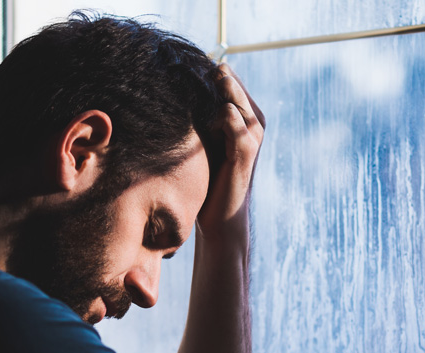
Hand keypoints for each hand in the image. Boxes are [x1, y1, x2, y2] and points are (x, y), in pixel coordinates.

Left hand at [197, 63, 264, 242]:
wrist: (220, 217)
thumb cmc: (208, 179)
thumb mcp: (203, 142)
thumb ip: (198, 118)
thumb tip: (171, 92)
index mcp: (244, 116)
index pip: (227, 79)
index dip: (204, 71)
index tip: (179, 62)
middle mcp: (253, 121)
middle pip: (231, 83)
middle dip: (208, 74)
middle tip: (181, 62)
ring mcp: (252, 135)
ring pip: (234, 98)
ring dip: (215, 88)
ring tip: (194, 80)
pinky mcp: (245, 150)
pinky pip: (234, 121)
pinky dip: (218, 112)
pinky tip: (200, 112)